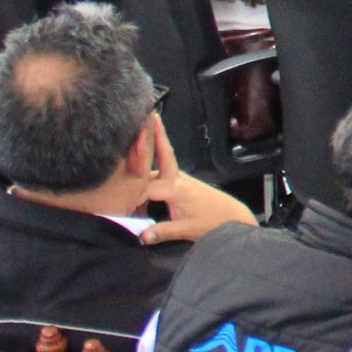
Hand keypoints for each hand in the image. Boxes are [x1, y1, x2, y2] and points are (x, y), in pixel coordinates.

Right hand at [139, 116, 257, 244]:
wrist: (232, 217)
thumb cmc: (211, 223)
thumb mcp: (186, 230)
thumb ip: (162, 232)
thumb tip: (140, 237)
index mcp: (177, 189)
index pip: (146, 187)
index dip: (131, 195)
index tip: (119, 203)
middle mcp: (178, 179)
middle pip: (162, 155)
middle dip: (154, 136)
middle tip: (147, 115)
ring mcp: (181, 178)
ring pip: (159, 164)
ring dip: (149, 152)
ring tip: (136, 136)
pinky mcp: (182, 182)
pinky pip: (162, 173)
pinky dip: (150, 172)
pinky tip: (139, 175)